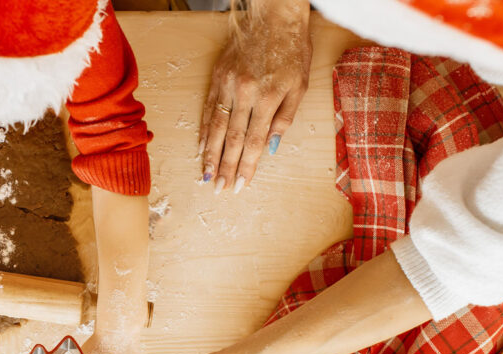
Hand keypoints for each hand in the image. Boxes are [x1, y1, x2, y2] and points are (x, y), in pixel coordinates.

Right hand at [200, 0, 311, 193]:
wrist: (273, 16)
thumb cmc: (292, 49)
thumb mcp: (300, 84)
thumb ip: (285, 118)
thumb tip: (270, 147)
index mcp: (269, 97)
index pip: (255, 141)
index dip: (247, 166)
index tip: (240, 185)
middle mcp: (246, 93)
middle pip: (233, 139)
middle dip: (226, 167)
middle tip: (219, 188)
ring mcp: (228, 85)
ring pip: (217, 127)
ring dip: (210, 154)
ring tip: (206, 174)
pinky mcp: (217, 77)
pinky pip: (209, 109)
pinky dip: (205, 131)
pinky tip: (202, 147)